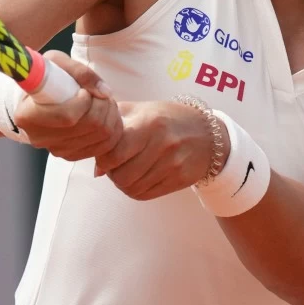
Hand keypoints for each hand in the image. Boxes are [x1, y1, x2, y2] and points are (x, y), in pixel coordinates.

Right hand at [13, 51, 122, 162]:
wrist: (38, 97)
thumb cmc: (45, 76)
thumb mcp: (57, 63)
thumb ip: (81, 73)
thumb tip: (105, 93)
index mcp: (28, 115)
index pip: (68, 116)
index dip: (85, 101)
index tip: (83, 91)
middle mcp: (40, 138)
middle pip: (90, 126)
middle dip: (104, 105)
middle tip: (98, 94)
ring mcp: (56, 149)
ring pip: (102, 136)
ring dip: (111, 115)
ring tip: (102, 101)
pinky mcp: (70, 155)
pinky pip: (104, 146)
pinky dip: (112, 129)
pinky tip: (105, 115)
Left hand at [93, 100, 220, 200]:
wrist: (207, 133)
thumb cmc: (166, 119)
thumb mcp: (140, 110)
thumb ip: (113, 129)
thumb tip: (96, 166)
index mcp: (149, 123)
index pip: (114, 152)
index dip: (104, 157)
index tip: (106, 153)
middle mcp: (163, 144)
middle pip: (121, 175)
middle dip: (112, 172)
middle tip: (115, 164)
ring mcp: (173, 164)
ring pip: (131, 188)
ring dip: (123, 182)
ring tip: (127, 169)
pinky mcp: (180, 179)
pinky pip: (145, 194)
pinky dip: (135, 189)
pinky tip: (139, 176)